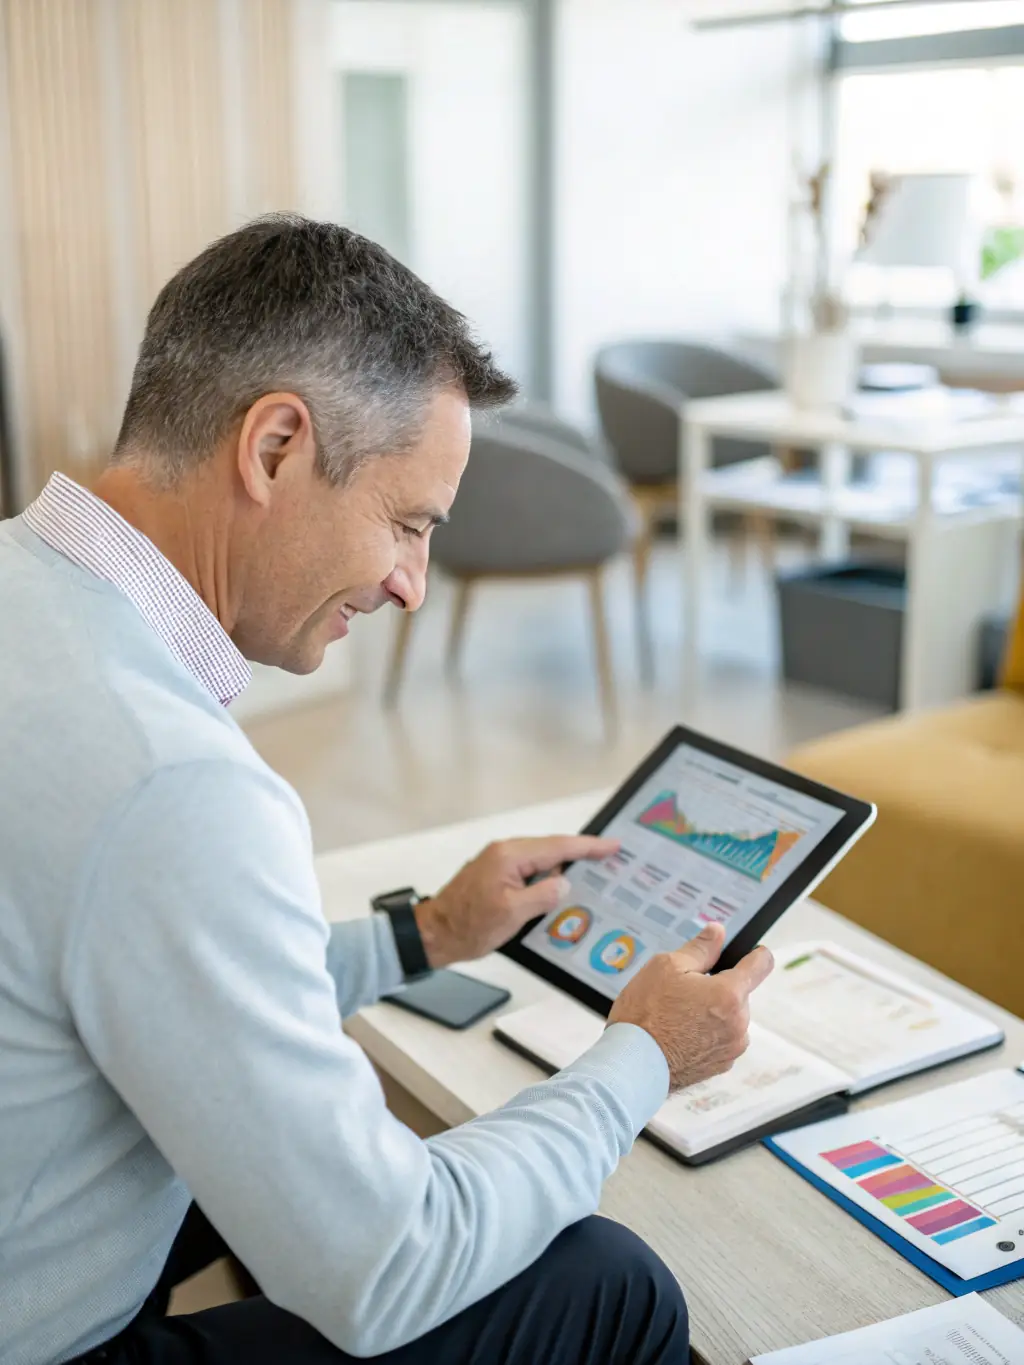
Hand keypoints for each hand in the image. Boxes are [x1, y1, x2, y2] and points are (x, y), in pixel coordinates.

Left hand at [415, 836, 619, 968]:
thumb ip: (542, 896)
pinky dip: (546, 877)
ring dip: (563, 867)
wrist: (434, 933)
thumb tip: (564, 883)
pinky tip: (558, 889)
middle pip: (551, 848)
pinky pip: (529, 869)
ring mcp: (499, 861)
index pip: (557, 847)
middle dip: (580, 854)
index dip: (588, 847)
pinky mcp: (496, 874)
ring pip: (541, 860)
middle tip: (609, 858)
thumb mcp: (512, 914)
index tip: (611, 846)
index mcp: (509, 856)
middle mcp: (504, 852)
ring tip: (591, 874)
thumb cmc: (466, 926)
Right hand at [608, 923, 773, 1091]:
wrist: (632, 1064)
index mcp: (729, 994)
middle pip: (738, 992)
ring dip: (712, 1012)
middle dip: (717, 987)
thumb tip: (716, 933)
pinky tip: (679, 1034)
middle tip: (684, 991)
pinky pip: (720, 1039)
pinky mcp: (721, 1065)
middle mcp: (738, 1023)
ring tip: (677, 1016)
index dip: (755, 954)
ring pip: (729, 1017)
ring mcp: (731, 1047)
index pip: (761, 964)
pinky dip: (706, 1034)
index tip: (749, 953)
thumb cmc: (645, 1016)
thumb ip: (699, 948)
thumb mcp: (666, 967)